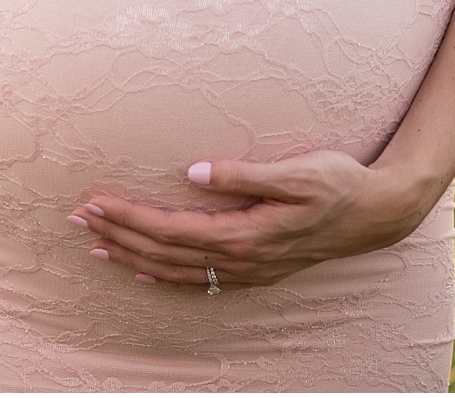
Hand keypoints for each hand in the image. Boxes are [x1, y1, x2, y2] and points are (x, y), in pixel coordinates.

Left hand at [67, 151, 434, 287]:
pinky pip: (199, 281)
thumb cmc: (339, 183)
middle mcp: (243, 260)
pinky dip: (165, 277)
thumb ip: (245, 175)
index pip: (171, 228)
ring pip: (177, 271)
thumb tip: (195, 172)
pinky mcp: (255, 269)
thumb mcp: (297, 172)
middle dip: (118, 235)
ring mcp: (249, 270)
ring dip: (133, 256)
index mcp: (247, 234)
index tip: (94, 201)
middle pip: (165, 252)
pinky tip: (143, 272)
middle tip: (76, 218)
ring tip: (94, 244)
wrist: (378, 213)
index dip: (129, 217)